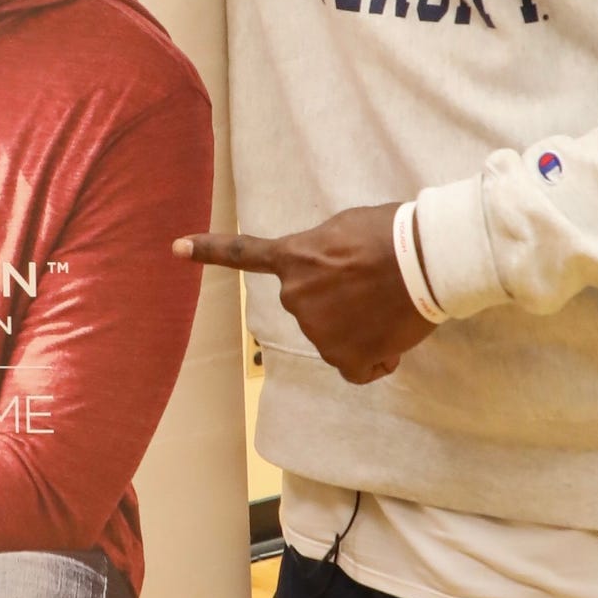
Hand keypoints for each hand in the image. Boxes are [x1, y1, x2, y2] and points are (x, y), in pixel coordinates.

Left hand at [175, 204, 433, 383]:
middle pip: (313, 308)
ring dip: (361, 330)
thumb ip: (324, 252)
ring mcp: (317, 332)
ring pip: (338, 339)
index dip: (209, 251)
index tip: (175, 247)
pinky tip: (392, 340)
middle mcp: (294, 298)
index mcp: (294, 259)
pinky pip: (359, 369)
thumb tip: (333, 272)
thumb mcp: (346, 228)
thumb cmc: (393, 235)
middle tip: (375, 286)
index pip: (244, 253)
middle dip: (339, 303)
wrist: (422, 260)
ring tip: (389, 304)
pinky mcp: (346, 359)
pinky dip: (375, 361)